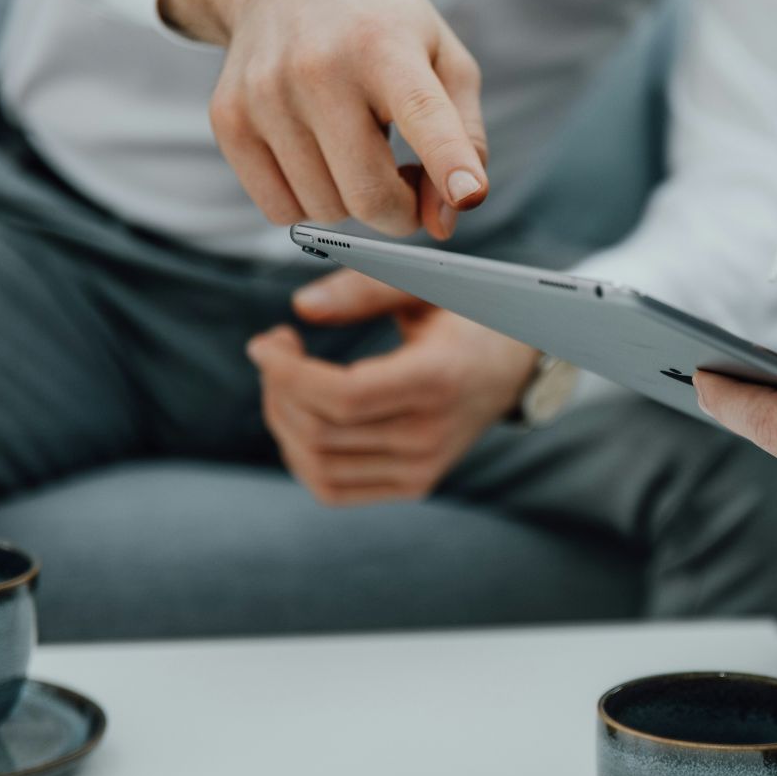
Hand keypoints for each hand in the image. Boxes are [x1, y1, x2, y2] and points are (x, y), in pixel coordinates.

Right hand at [162, 0, 488, 239]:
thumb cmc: (378, 24)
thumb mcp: (444, 57)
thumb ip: (464, 138)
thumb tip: (447, 218)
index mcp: (385, 45)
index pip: (421, 113)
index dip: (448, 161)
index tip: (469, 194)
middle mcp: (319, 68)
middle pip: (368, 194)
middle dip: (401, 212)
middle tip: (408, 183)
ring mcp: (265, 95)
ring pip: (324, 210)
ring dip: (352, 201)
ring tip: (357, 149)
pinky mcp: (228, 119)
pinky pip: (280, 209)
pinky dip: (309, 201)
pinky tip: (318, 156)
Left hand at [246, 269, 539, 505]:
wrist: (511, 368)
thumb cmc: (463, 316)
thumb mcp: (425, 286)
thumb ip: (364, 290)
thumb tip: (301, 306)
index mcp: (438, 380)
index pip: (344, 397)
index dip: (288, 374)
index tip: (265, 343)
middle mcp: (431, 435)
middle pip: (321, 431)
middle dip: (277, 389)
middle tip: (274, 349)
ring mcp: (423, 468)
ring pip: (318, 465)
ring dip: (282, 422)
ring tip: (285, 381)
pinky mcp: (413, 485)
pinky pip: (333, 489)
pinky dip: (301, 456)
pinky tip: (302, 417)